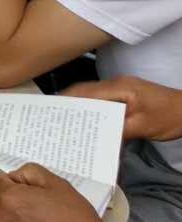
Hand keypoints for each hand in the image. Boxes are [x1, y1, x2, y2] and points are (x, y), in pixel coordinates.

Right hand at [63, 75, 181, 141]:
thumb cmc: (170, 117)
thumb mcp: (143, 126)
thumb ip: (117, 130)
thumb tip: (95, 137)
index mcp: (119, 88)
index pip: (85, 92)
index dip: (67, 100)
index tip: (52, 111)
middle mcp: (117, 84)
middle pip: (85, 91)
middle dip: (69, 103)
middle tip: (54, 118)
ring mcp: (122, 88)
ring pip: (93, 95)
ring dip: (80, 106)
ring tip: (66, 121)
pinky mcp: (126, 95)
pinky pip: (103, 100)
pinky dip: (93, 109)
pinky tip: (89, 121)